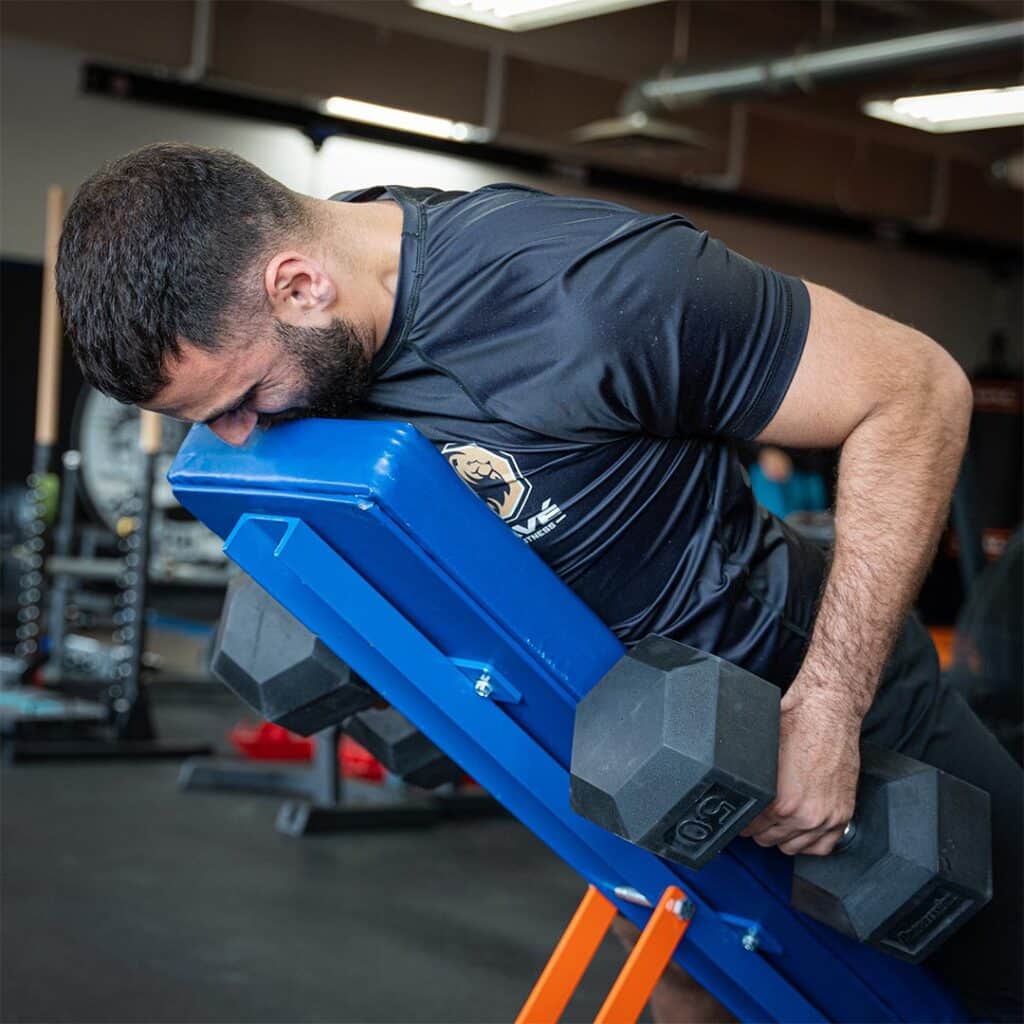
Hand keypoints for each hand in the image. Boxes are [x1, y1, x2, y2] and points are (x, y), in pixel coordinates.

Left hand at [740, 685, 860, 856]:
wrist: (830, 713)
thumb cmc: (798, 724)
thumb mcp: (762, 751)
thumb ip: (751, 779)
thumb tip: (735, 790)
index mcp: (783, 802)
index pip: (751, 827)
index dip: (742, 821)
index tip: (741, 819)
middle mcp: (807, 815)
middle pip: (770, 840)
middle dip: (759, 829)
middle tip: (755, 819)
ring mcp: (828, 818)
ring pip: (794, 847)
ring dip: (782, 837)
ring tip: (774, 823)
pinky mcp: (844, 814)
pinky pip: (824, 847)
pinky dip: (809, 842)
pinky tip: (799, 831)